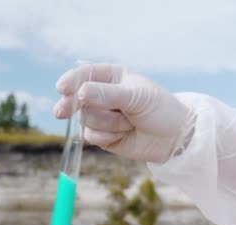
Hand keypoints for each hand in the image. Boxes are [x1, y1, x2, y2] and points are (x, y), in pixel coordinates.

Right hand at [54, 64, 195, 162]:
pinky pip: (91, 136)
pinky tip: (125, 134)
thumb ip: (107, 94)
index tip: (62, 88)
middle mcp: (101, 95)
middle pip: (76, 98)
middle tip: (61, 112)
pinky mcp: (101, 135)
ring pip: (85, 119)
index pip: (83, 74)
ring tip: (129, 122)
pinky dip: (107, 136)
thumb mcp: (136, 97)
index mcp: (110, 77)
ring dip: (107, 123)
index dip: (71, 81)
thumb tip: (80, 93)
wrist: (174, 138)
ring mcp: (100, 116)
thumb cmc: (159, 109)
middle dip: (70, 105)